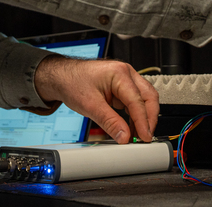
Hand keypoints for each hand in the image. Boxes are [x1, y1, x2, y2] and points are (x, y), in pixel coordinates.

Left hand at [33, 57, 157, 143]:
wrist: (62, 76)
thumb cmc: (73, 82)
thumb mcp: (90, 105)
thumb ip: (110, 122)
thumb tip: (124, 136)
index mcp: (120, 73)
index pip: (137, 101)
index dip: (143, 121)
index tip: (144, 137)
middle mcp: (126, 74)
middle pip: (148, 97)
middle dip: (149, 118)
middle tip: (145, 137)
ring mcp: (125, 79)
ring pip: (144, 99)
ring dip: (143, 117)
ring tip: (138, 136)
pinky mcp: (122, 86)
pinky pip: (135, 101)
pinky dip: (135, 115)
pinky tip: (132, 127)